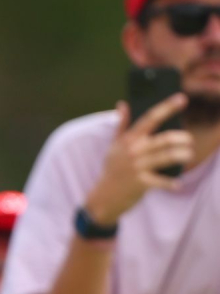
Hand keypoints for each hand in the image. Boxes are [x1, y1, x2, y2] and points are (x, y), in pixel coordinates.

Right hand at [87, 95, 191, 224]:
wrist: (104, 195)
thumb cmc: (113, 168)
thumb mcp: (114, 145)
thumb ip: (121, 125)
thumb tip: (122, 104)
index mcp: (128, 138)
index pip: (150, 118)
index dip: (167, 107)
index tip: (181, 98)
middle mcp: (133, 150)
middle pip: (163, 139)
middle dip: (181, 138)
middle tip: (188, 140)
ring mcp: (137, 167)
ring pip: (167, 157)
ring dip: (182, 155)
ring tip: (188, 154)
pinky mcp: (141, 183)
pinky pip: (162, 181)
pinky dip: (172, 183)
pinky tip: (177, 183)